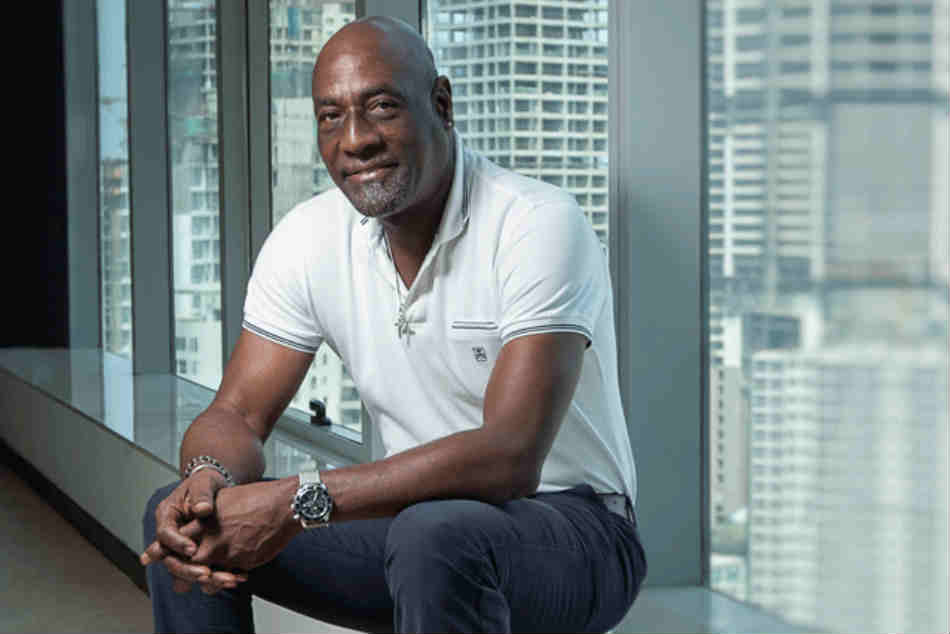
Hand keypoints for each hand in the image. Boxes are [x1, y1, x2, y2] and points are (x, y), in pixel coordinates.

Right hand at [140, 470, 247, 593]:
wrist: (217, 490)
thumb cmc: (206, 484)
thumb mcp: (203, 484)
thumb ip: (202, 495)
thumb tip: (201, 510)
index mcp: (167, 516)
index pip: (165, 535)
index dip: (177, 544)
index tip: (192, 549)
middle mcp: (172, 536)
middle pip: (173, 559)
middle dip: (189, 569)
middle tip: (207, 574)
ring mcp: (185, 548)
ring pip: (190, 569)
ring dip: (208, 577)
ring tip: (229, 580)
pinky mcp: (201, 555)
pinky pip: (206, 568)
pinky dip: (220, 575)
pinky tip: (239, 577)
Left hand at [187, 478, 301, 572]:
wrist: (284, 505)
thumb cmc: (258, 498)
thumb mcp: (225, 500)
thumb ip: (207, 516)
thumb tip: (197, 523)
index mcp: (203, 522)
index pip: (177, 544)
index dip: (174, 553)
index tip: (177, 557)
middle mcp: (211, 539)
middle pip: (187, 564)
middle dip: (187, 572)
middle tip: (194, 572)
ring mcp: (227, 552)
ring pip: (207, 576)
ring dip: (210, 580)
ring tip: (214, 577)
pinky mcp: (243, 562)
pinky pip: (231, 576)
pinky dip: (231, 577)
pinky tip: (237, 574)